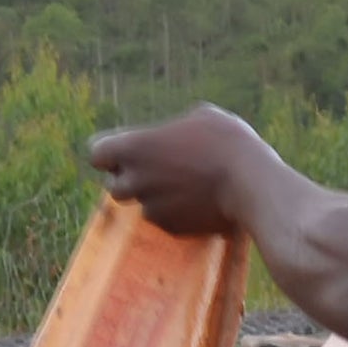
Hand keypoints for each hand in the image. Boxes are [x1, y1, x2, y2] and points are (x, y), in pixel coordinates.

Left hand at [81, 104, 286, 242]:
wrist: (251, 183)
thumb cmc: (226, 141)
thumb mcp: (199, 117)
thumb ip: (171, 130)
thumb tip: (171, 136)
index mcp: (135, 148)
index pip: (96, 154)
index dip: (109, 153)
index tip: (127, 152)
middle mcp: (136, 182)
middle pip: (114, 186)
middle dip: (129, 180)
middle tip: (156, 170)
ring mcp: (153, 209)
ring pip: (142, 205)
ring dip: (154, 197)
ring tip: (183, 185)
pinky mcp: (172, 229)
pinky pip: (165, 220)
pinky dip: (176, 212)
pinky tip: (200, 200)